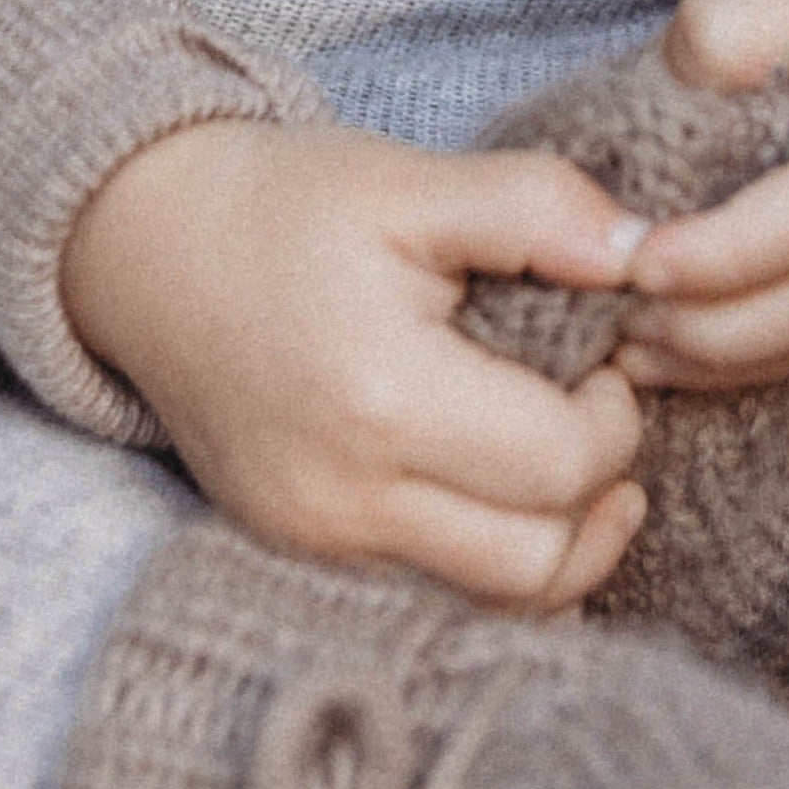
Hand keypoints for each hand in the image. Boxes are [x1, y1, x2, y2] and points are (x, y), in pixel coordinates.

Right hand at [62, 120, 649, 610]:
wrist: (143, 248)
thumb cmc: (282, 207)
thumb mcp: (410, 181)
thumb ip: (537, 207)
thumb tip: (646, 255)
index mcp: (379, 399)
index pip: (562, 464)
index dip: (614, 415)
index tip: (599, 360)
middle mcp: (340, 500)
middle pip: (540, 559)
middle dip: (595, 489)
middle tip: (585, 411)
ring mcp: (312, 546)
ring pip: (495, 607)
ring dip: (557, 544)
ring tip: (559, 462)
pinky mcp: (299, 561)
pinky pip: (437, 606)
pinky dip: (494, 570)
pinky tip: (507, 503)